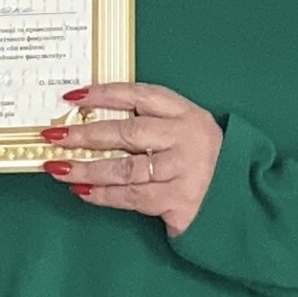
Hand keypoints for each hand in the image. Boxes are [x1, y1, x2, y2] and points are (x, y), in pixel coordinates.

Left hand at [39, 83, 221, 236]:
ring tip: (59, 170)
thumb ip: (152, 122)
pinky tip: (82, 193)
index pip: (140, 96)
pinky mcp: (179, 202)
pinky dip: (103, 196)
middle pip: (128, 133)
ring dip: (87, 170)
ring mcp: (183, 172)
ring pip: (125, 170)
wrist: (242, 201)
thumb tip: (93, 118)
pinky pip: (132, 198)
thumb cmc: (203, 160)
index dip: (104, 94)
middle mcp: (186, 139)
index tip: (72, 97)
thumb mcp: (187, 130)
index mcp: (186, 114)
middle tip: (55, 137)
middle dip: (86, 135)